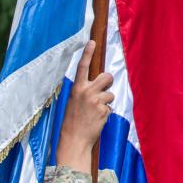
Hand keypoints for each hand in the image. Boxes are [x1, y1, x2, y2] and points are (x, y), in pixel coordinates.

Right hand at [56, 40, 114, 174]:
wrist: (74, 140)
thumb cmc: (72, 122)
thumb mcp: (73, 103)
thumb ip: (84, 92)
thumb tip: (98, 86)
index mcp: (76, 89)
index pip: (82, 67)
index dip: (87, 53)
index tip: (92, 41)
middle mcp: (86, 92)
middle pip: (106, 77)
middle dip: (108, 82)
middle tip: (102, 91)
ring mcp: (96, 101)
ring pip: (110, 94)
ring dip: (106, 102)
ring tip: (96, 112)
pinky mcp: (104, 110)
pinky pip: (110, 107)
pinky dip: (105, 113)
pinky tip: (97, 120)